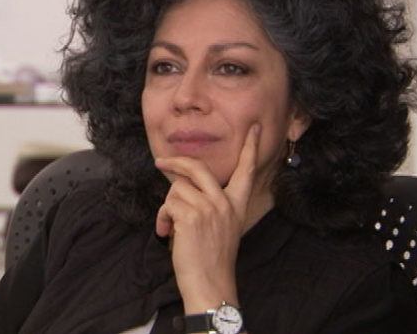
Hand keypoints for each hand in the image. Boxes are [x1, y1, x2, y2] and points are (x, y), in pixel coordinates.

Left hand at [155, 123, 260, 312]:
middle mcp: (225, 203)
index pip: (246, 170)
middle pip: (198, 167)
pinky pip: (168, 204)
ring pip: (177, 189)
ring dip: (167, 206)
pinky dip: (162, 218)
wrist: (211, 286)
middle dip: (177, 162)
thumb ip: (211, 203)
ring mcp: (209, 209)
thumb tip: (184, 186)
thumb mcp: (222, 226)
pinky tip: (165, 233)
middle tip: (161, 162)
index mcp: (237, 205)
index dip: (251, 148)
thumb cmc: (213, 259)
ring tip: (169, 226)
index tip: (254, 129)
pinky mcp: (191, 217)